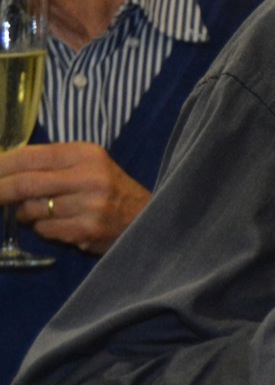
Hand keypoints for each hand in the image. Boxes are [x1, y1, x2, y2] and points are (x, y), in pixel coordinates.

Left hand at [0, 143, 150, 253]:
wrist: (150, 219)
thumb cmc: (112, 190)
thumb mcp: (89, 165)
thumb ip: (52, 164)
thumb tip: (3, 167)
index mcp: (87, 154)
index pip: (30, 156)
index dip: (1, 165)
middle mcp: (90, 177)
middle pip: (26, 183)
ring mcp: (90, 205)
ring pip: (33, 209)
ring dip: (26, 213)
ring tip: (40, 211)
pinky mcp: (88, 230)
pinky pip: (45, 229)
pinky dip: (43, 228)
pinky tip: (59, 224)